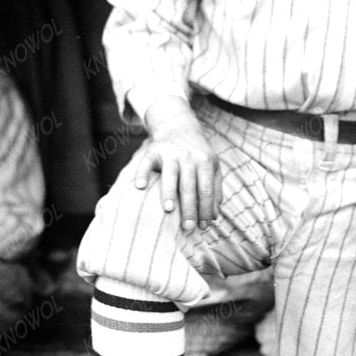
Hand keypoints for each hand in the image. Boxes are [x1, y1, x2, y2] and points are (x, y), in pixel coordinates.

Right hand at [133, 106, 220, 230]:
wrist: (179, 127)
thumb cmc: (197, 155)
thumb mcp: (212, 167)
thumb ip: (215, 190)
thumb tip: (214, 217)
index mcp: (205, 161)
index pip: (206, 190)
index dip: (205, 209)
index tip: (203, 227)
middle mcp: (188, 156)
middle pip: (190, 186)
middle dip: (190, 208)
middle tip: (188, 227)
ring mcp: (170, 153)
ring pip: (170, 175)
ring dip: (169, 192)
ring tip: (169, 210)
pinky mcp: (153, 151)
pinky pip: (146, 163)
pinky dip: (142, 174)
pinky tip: (140, 187)